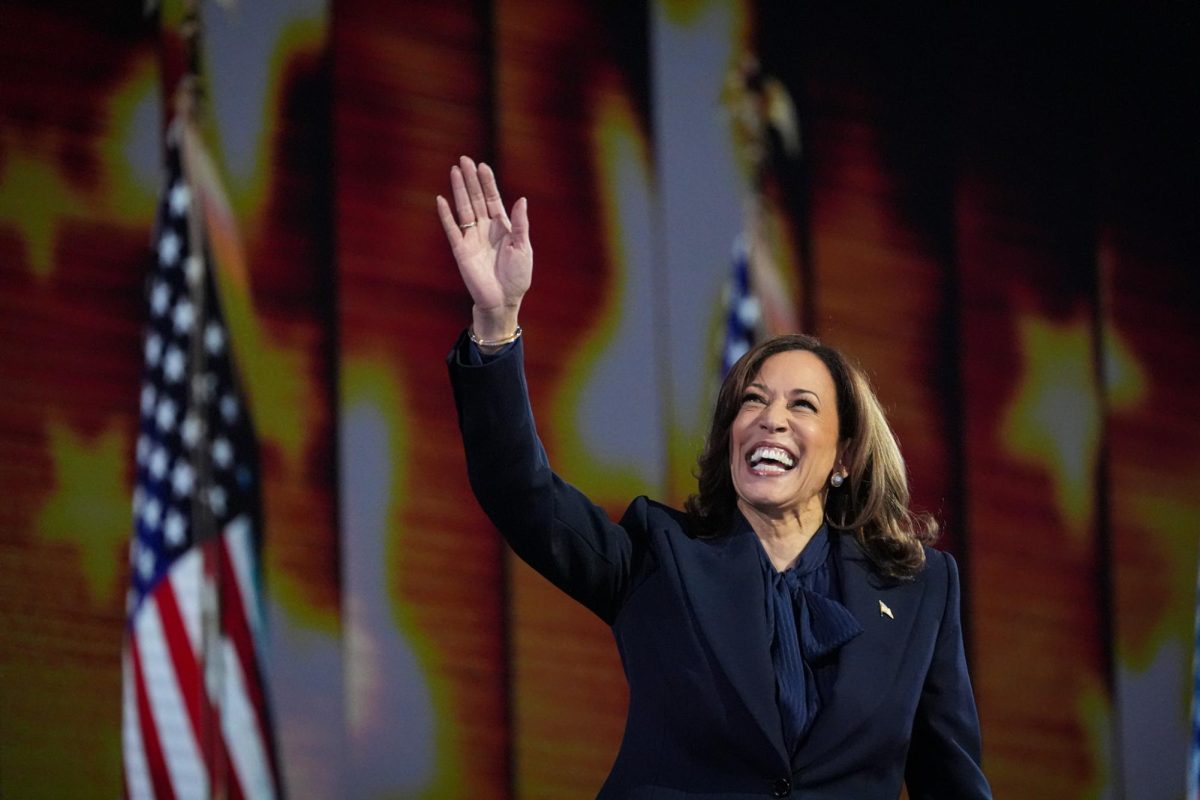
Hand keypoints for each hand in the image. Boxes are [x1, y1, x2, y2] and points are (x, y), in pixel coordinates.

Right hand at [436, 156, 530, 339]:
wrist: (503, 300)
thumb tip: (521, 200)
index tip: (482, 166)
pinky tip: (441, 200)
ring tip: (454, 171)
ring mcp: (472, 238)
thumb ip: (520, 224)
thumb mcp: (523, 247)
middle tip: (464, 159)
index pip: (492, 199)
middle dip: (471, 180)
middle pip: (476, 199)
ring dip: (459, 190)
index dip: (487, 183)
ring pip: (464, 209)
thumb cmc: (517, 277)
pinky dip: (446, 215)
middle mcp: (485, 229)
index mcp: (502, 227)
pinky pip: (452, 229)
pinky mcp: (461, 250)